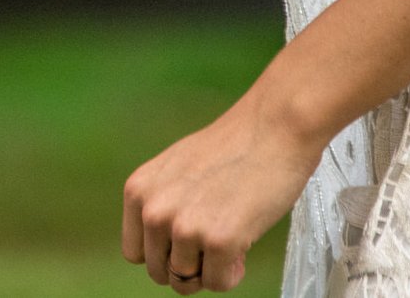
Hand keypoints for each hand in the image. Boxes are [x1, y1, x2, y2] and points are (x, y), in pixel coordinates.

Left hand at [120, 92, 320, 291]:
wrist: (274, 128)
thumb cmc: (232, 149)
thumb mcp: (176, 169)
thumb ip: (162, 203)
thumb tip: (163, 246)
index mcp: (138, 191)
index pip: (135, 253)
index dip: (164, 253)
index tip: (187, 241)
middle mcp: (153, 211)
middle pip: (159, 272)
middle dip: (187, 266)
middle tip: (213, 243)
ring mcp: (184, 227)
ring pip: (185, 282)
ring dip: (209, 270)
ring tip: (230, 241)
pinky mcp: (218, 241)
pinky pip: (217, 283)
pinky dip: (231, 274)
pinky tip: (243, 246)